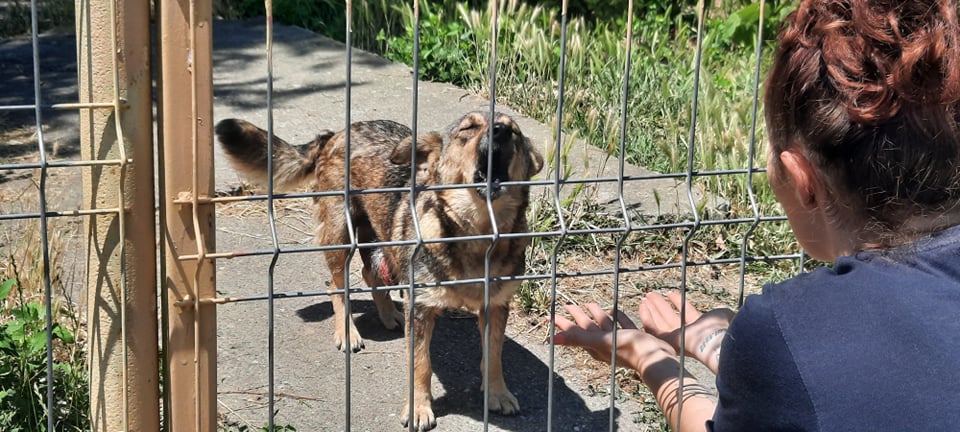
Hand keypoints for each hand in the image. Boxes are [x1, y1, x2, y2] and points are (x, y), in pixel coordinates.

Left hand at [552, 303, 676, 372]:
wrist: (656, 359)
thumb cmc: (629, 350)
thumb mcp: (600, 341)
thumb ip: (577, 339)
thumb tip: (552, 340)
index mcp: (595, 345)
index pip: (574, 332)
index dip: (562, 323)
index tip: (549, 315)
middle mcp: (604, 344)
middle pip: (586, 327)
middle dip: (576, 316)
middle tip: (567, 305)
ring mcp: (618, 341)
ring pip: (603, 325)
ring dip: (596, 315)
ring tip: (589, 304)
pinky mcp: (632, 337)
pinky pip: (620, 324)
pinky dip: (616, 316)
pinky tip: (615, 310)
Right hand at [638, 291, 733, 373]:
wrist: (714, 338)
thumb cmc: (720, 326)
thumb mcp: (721, 313)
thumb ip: (720, 310)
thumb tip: (722, 307)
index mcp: (699, 327)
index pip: (686, 313)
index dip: (678, 302)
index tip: (670, 292)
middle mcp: (686, 334)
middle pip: (670, 317)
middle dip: (661, 305)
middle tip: (652, 294)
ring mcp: (676, 338)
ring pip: (660, 322)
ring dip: (653, 308)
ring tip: (647, 295)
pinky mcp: (666, 340)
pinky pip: (652, 329)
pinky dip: (646, 317)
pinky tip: (643, 305)